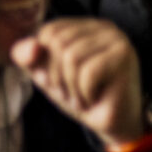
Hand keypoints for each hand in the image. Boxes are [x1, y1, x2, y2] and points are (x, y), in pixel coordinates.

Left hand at [11, 18, 144, 148]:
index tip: (55, 80)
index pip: (48, 31)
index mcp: (82, 25)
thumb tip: (32, 46)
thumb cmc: (79, 96)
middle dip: (56, 75)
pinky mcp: (124, 56)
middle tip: (68, 94)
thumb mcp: (43, 73)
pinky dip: (84, 93)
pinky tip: (93, 99)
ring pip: (72, 57)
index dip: (44, 59)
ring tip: (80, 99)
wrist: (114, 125)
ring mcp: (116, 38)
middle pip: (58, 42)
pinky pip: (88, 72)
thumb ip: (27, 56)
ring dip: (70, 87)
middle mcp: (102, 26)